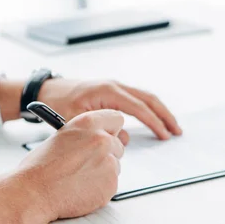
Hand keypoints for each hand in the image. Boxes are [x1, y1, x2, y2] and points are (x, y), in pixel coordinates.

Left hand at [0, 78, 181, 141]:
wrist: (47, 91)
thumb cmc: (59, 104)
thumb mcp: (78, 120)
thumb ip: (103, 129)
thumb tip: (124, 137)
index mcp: (108, 91)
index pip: (139, 108)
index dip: (154, 122)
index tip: (165, 135)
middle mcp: (115, 85)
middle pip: (149, 99)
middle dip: (165, 115)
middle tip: (177, 131)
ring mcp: (116, 87)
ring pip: (146, 97)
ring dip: (161, 112)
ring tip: (172, 127)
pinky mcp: (114, 91)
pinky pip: (138, 99)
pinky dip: (150, 109)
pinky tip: (156, 119)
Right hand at [0, 110, 125, 223]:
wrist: (33, 193)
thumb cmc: (40, 168)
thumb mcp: (63, 136)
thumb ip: (86, 134)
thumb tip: (100, 137)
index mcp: (88, 123)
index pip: (116, 118)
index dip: (111, 129)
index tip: (109, 135)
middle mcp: (102, 140)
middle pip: (118, 144)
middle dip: (107, 153)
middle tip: (89, 162)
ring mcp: (109, 162)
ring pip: (116, 165)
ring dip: (103, 171)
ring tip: (79, 177)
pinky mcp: (111, 183)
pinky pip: (112, 183)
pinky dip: (101, 187)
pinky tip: (81, 188)